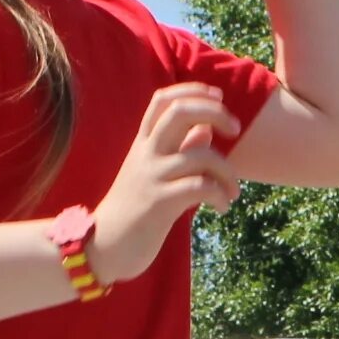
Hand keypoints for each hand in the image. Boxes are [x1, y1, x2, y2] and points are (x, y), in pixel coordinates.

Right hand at [90, 83, 241, 282]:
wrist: (102, 247)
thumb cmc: (135, 211)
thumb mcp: (155, 174)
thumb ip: (179, 150)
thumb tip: (206, 128)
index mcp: (143, 144)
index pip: (163, 100)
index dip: (193, 90)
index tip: (218, 97)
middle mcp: (146, 154)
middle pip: (180, 111)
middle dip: (215, 112)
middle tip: (236, 129)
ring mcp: (152, 177)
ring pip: (200, 154)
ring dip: (228, 171)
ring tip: (233, 192)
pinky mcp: (159, 203)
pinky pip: (200, 187)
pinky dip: (220, 195)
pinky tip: (222, 208)